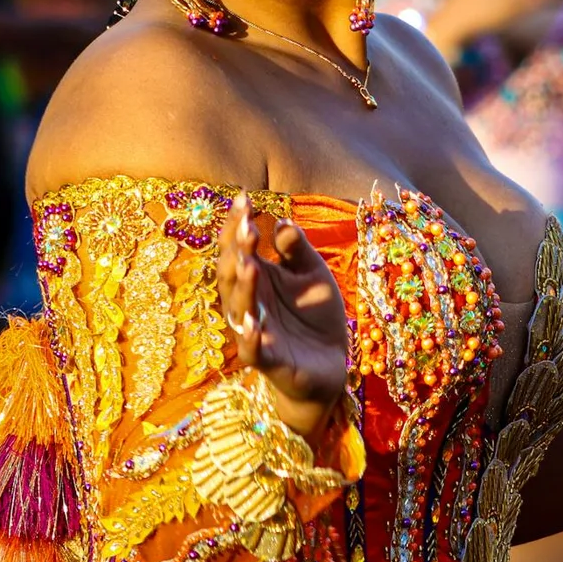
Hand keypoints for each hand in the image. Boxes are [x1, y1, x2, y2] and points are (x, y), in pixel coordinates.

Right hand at [216, 196, 348, 437]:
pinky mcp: (268, 360)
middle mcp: (249, 302)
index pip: (238, 247)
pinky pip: (254, 350)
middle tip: (248, 228)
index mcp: (257, 278)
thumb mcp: (312, 275)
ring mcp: (256, 331)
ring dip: (243, 288)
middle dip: (238, 251)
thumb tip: (282, 222)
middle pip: (232, 273)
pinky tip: (253, 324)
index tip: (244, 198)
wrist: (330, 363)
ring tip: (249, 266)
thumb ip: (297, 250)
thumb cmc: (314, 315)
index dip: (238, 224)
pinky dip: (251, 339)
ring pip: (240, 308)